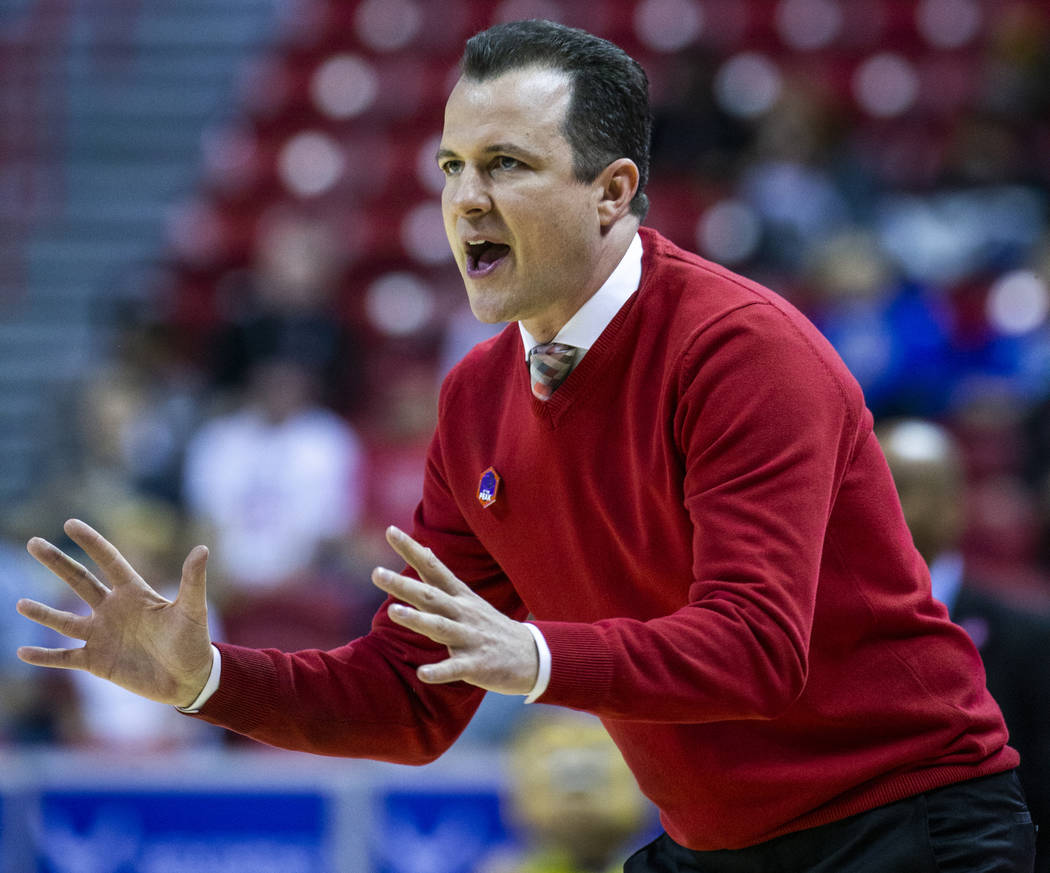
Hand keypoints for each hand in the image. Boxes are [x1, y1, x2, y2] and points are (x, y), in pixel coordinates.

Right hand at [16, 519, 213, 708]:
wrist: (190, 679)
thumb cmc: (194, 641)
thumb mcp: (193, 610)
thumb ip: (192, 581)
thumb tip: (202, 548)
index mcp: (135, 593)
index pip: (109, 561)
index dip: (91, 542)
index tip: (70, 524)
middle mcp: (113, 610)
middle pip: (80, 581)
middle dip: (57, 562)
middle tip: (33, 542)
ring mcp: (102, 635)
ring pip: (64, 620)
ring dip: (43, 613)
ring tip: (19, 603)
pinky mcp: (97, 662)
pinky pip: (64, 657)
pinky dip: (44, 656)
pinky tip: (22, 651)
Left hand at [372, 526, 538, 694]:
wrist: (532, 656)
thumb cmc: (490, 626)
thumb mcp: (468, 597)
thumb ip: (442, 579)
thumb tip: (425, 551)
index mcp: (459, 597)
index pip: (433, 568)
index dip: (412, 549)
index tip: (390, 530)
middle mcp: (463, 613)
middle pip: (430, 596)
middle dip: (403, 585)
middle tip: (376, 573)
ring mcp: (470, 638)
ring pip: (440, 627)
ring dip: (417, 620)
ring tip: (393, 612)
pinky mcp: (476, 665)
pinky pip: (455, 668)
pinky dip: (439, 671)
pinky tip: (422, 674)